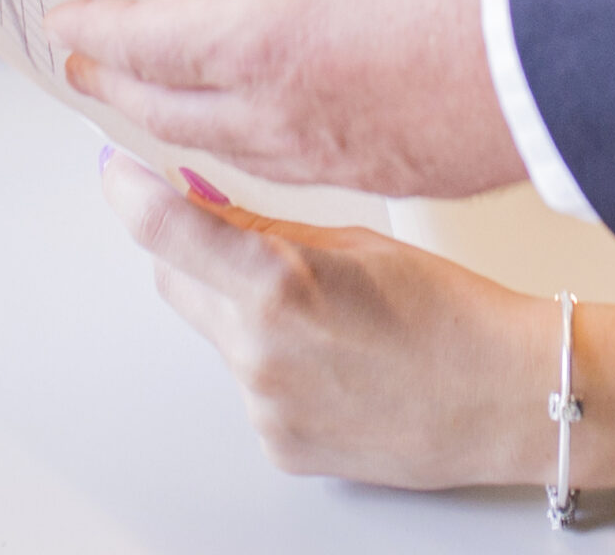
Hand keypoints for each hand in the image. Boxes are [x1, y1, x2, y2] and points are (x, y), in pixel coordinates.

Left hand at [51, 0, 533, 196]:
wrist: (567, 49)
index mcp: (255, 38)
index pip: (146, 39)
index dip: (99, 27)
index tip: (68, 23)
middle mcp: (278, 111)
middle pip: (168, 110)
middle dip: (120, 84)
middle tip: (93, 66)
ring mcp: (333, 152)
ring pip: (227, 146)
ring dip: (182, 120)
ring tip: (169, 100)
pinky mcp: (389, 168)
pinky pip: (291, 161)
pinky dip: (255, 139)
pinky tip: (274, 123)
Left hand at [101, 153, 614, 491]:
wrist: (502, 399)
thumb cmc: (456, 311)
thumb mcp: (366, 241)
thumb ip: (277, 231)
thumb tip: (214, 208)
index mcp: (282, 288)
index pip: (173, 233)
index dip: (131, 196)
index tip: (112, 170)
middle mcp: (257, 355)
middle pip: (180, 284)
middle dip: (193, 250)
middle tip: (239, 229)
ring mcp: (262, 407)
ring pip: (217, 334)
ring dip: (242, 308)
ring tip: (326, 304)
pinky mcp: (275, 444)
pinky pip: (249, 383)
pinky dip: (274, 358)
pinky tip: (337, 352)